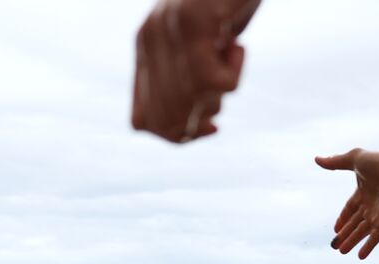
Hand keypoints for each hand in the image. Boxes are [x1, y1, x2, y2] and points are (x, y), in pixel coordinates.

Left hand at [132, 0, 256, 142]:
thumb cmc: (226, 0)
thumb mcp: (202, 44)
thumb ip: (190, 76)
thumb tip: (196, 125)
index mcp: (145, 49)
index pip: (141, 120)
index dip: (175, 134)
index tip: (209, 127)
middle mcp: (149, 41)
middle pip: (166, 120)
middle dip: (200, 120)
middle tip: (222, 90)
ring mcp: (168, 31)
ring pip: (191, 102)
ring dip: (220, 95)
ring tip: (230, 59)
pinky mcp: (193, 23)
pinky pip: (213, 81)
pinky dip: (234, 75)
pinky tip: (238, 46)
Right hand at [315, 147, 378, 258]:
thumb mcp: (352, 160)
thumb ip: (335, 162)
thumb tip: (316, 159)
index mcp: (364, 192)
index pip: (351, 209)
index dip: (343, 219)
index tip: (335, 229)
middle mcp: (372, 204)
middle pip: (355, 223)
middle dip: (345, 234)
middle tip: (335, 245)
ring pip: (363, 231)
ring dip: (352, 241)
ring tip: (342, 251)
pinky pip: (376, 236)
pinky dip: (369, 245)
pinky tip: (360, 256)